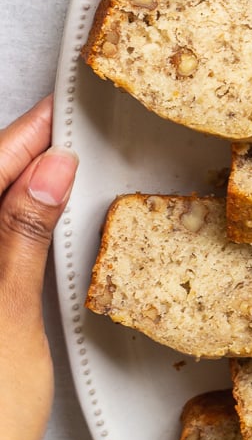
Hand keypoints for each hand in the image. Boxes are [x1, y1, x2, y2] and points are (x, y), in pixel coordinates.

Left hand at [0, 96, 77, 439]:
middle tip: (57, 129)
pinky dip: (4, 234)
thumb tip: (48, 174)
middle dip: (14, 157)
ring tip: (49, 166)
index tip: (55, 112)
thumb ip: (19, 242)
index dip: (19, 139)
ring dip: (8, 193)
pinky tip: (26, 227)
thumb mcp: (7, 327)